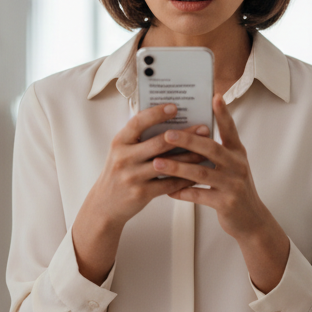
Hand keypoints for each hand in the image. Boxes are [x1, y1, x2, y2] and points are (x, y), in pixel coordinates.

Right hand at [71, 104, 207, 283]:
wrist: (105, 205)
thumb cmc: (119, 172)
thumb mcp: (121, 151)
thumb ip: (139, 138)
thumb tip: (169, 120)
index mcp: (119, 142)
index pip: (138, 123)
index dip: (156, 114)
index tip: (174, 107)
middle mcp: (124, 158)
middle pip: (159, 143)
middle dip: (184, 135)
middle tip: (203, 128)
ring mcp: (132, 177)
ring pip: (168, 164)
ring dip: (190, 157)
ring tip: (206, 150)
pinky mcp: (141, 194)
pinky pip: (169, 184)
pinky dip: (185, 178)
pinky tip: (198, 173)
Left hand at [154, 94, 289, 292]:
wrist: (251, 220)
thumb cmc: (234, 188)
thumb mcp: (233, 166)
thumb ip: (218, 150)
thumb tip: (193, 131)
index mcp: (238, 153)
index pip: (230, 129)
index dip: (223, 113)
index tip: (214, 96)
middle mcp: (238, 165)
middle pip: (211, 148)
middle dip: (188, 140)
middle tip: (167, 134)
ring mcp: (234, 184)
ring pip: (201, 172)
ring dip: (177, 167)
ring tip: (158, 162)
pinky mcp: (227, 203)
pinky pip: (199, 195)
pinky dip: (182, 192)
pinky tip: (167, 190)